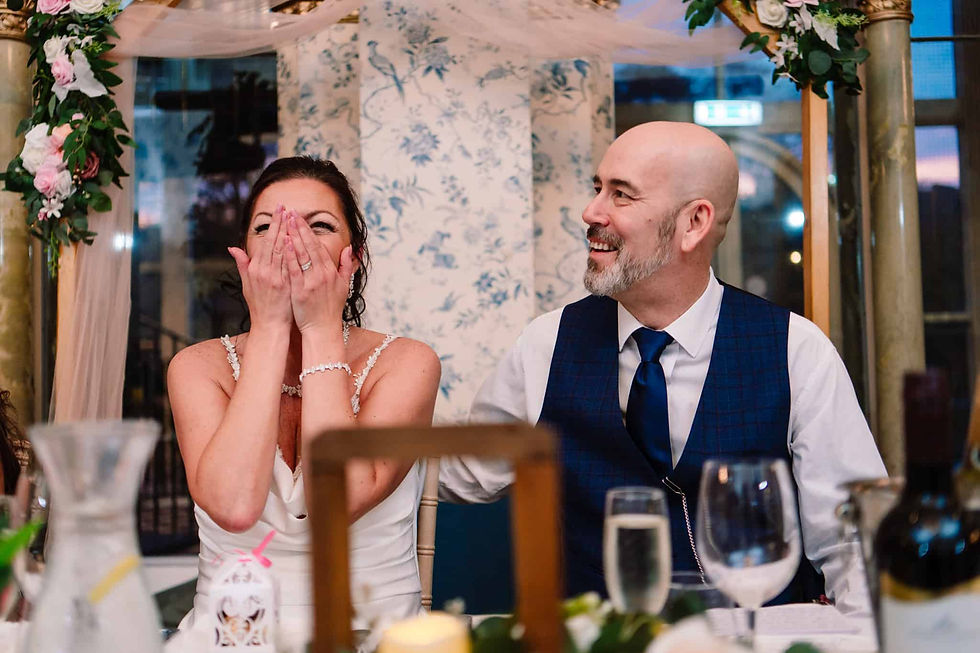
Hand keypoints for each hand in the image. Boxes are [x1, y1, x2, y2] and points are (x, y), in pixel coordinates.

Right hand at [228, 204, 292, 330]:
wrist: (269, 326)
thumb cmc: (260, 305)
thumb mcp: (247, 284)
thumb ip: (243, 264)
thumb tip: (232, 248)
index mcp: (255, 269)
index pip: (265, 241)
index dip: (272, 226)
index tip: (279, 211)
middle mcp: (263, 271)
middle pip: (273, 242)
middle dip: (279, 224)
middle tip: (285, 207)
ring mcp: (274, 278)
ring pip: (281, 251)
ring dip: (287, 233)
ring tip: (292, 217)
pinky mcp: (283, 285)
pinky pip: (288, 265)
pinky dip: (291, 252)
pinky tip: (295, 240)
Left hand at [283, 210, 353, 334]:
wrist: (323, 329)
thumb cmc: (331, 309)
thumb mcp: (344, 286)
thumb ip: (346, 266)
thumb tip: (350, 249)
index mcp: (331, 272)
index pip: (319, 246)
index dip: (309, 231)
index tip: (300, 218)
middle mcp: (322, 275)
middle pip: (310, 246)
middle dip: (300, 228)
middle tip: (291, 213)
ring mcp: (311, 282)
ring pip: (302, 255)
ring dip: (294, 236)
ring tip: (286, 222)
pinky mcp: (301, 290)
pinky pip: (294, 270)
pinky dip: (290, 256)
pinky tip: (285, 243)